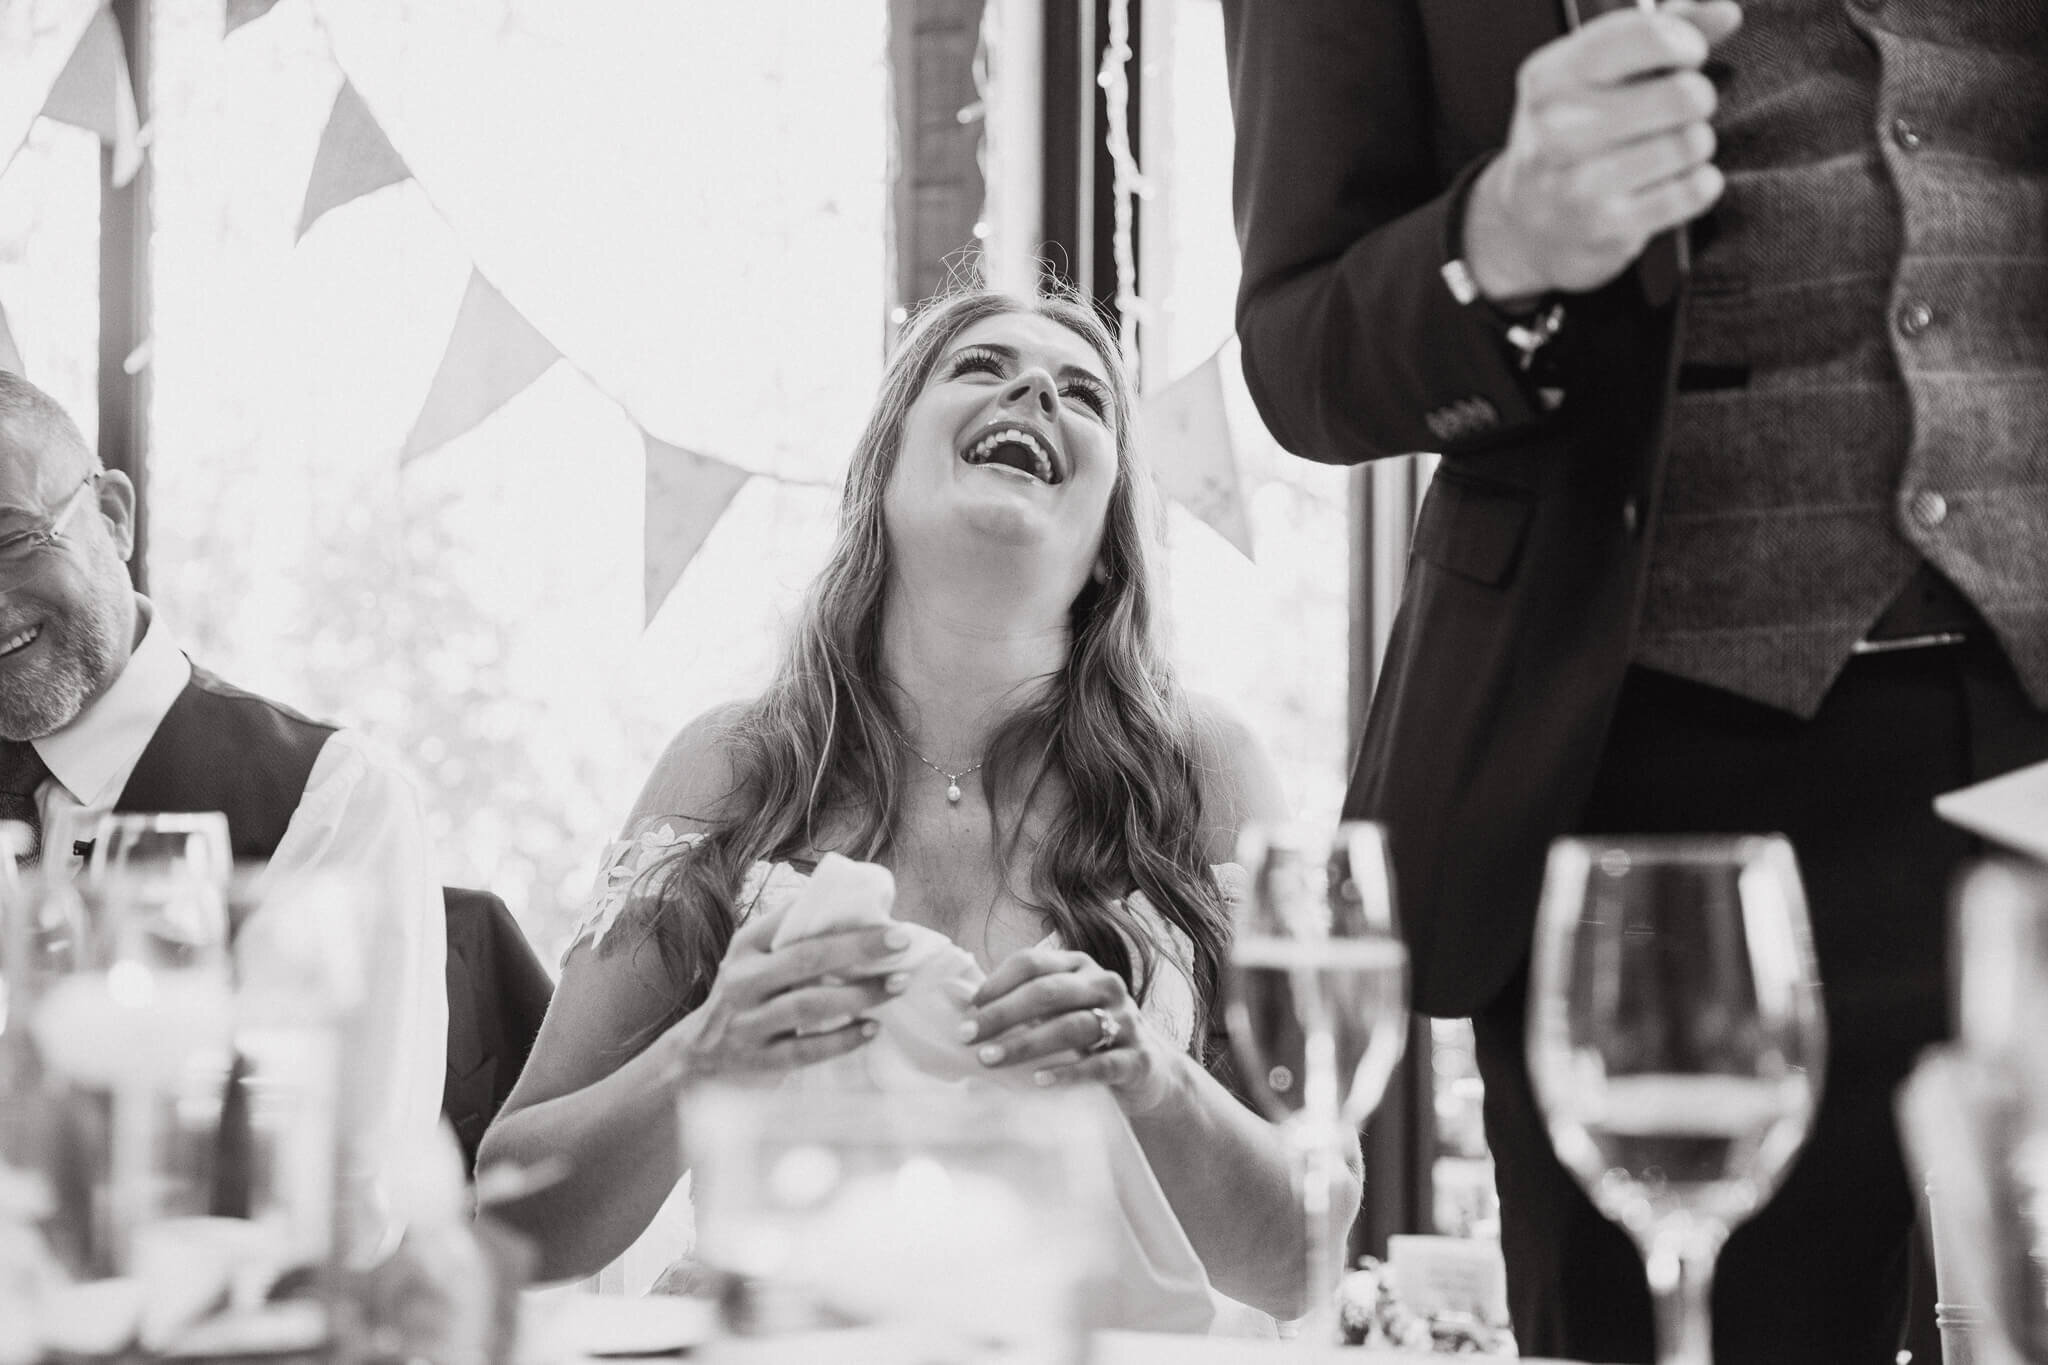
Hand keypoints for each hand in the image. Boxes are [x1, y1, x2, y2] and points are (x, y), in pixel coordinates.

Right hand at [664, 902, 910, 1080]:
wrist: (697, 1053)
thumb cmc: (745, 993)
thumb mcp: (753, 956)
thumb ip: (790, 934)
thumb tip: (857, 910)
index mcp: (746, 947)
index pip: (792, 923)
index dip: (841, 920)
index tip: (889, 919)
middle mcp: (743, 981)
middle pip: (805, 960)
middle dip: (858, 949)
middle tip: (902, 942)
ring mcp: (749, 1023)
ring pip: (809, 1006)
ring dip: (859, 994)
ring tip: (897, 984)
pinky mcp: (760, 1060)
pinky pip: (806, 1050)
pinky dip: (843, 1040)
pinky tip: (873, 1028)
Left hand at [964, 947, 1181, 1114]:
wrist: (1150, 1071)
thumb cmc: (1090, 1037)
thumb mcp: (1060, 1011)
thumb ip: (1021, 1004)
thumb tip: (959, 1002)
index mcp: (1080, 967)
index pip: (1033, 963)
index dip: (997, 983)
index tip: (968, 1009)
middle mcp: (1105, 985)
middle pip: (1048, 992)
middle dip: (1003, 1014)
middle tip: (968, 1037)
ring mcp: (1127, 1020)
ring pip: (1072, 1026)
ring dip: (1026, 1043)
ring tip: (990, 1059)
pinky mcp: (1138, 1058)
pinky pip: (1100, 1064)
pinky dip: (1067, 1073)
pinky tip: (1038, 1081)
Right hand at [1464, 0, 1741, 300]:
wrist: (1527, 226)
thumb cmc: (1574, 136)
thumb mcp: (1594, 76)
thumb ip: (1659, 33)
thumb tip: (1725, 14)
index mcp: (1550, 78)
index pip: (1644, 34)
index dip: (1686, 40)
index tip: (1687, 56)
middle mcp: (1557, 129)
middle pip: (1684, 94)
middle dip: (1697, 99)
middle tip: (1678, 110)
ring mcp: (1579, 183)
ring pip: (1692, 143)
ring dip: (1695, 144)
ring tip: (1669, 150)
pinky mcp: (1607, 226)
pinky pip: (1694, 190)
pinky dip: (1699, 184)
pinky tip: (1675, 182)